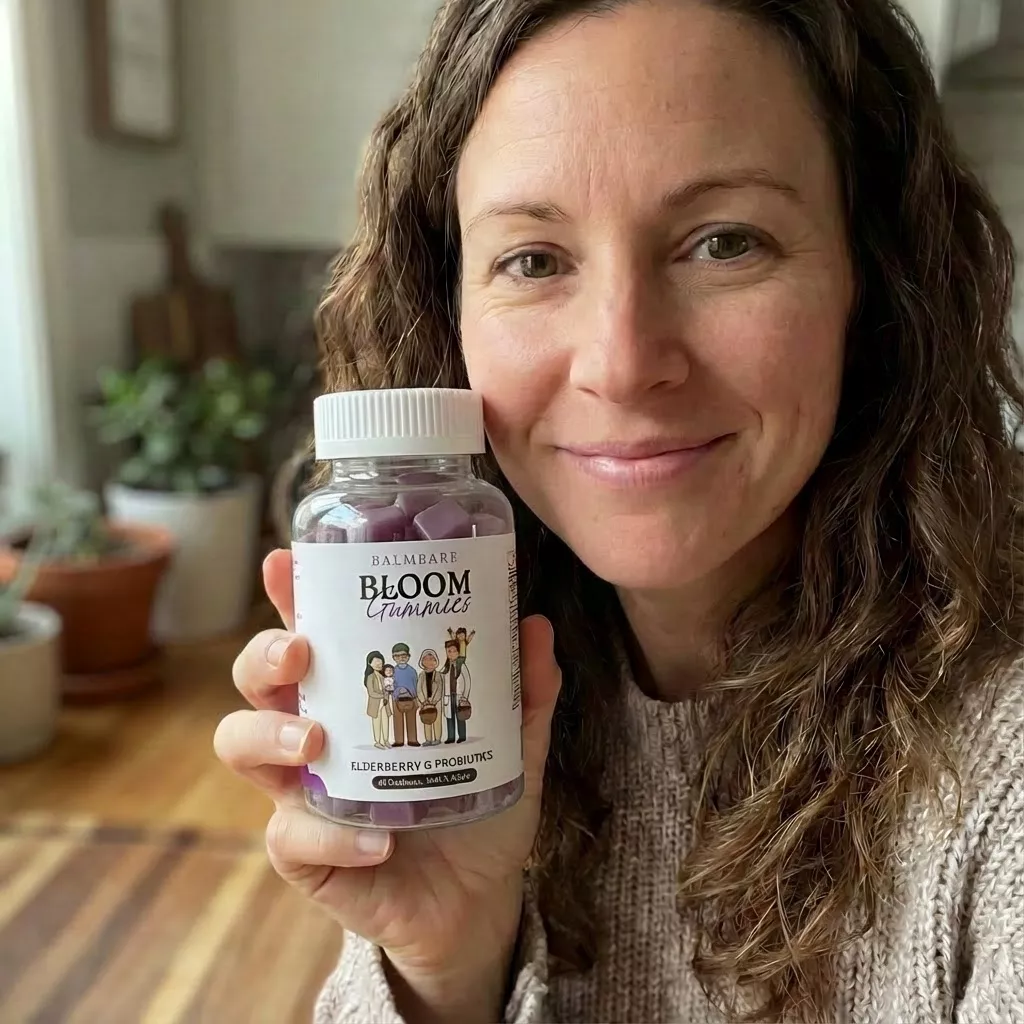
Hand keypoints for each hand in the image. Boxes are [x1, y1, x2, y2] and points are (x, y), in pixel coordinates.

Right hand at [214, 550, 561, 1023]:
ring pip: (242, 746)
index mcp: (356, 694)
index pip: (312, 633)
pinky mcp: (308, 853)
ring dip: (270, 737)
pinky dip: (333, 836)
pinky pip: (292, 837)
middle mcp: (317, 734)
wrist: (478, 897)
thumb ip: (523, 691)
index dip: (289, 596)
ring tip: (317, 744)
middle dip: (264, 657)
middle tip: (302, 654)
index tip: (283, 563)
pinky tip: (380, 839)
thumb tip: (535, 626)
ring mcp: (304, 792)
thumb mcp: (511, 743)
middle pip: (257, 681)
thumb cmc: (476, 804)